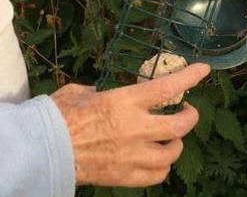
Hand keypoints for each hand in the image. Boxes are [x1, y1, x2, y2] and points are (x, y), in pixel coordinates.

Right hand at [50, 62, 210, 186]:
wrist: (43, 151)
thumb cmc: (56, 117)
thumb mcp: (77, 93)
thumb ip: (94, 92)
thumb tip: (96, 94)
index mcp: (123, 102)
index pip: (167, 88)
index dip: (189, 78)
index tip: (203, 71)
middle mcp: (134, 128)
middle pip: (179, 125)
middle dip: (190, 117)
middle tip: (188, 111)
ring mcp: (132, 155)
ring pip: (172, 153)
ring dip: (176, 145)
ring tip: (171, 139)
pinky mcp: (125, 176)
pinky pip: (156, 176)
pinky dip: (161, 168)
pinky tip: (157, 161)